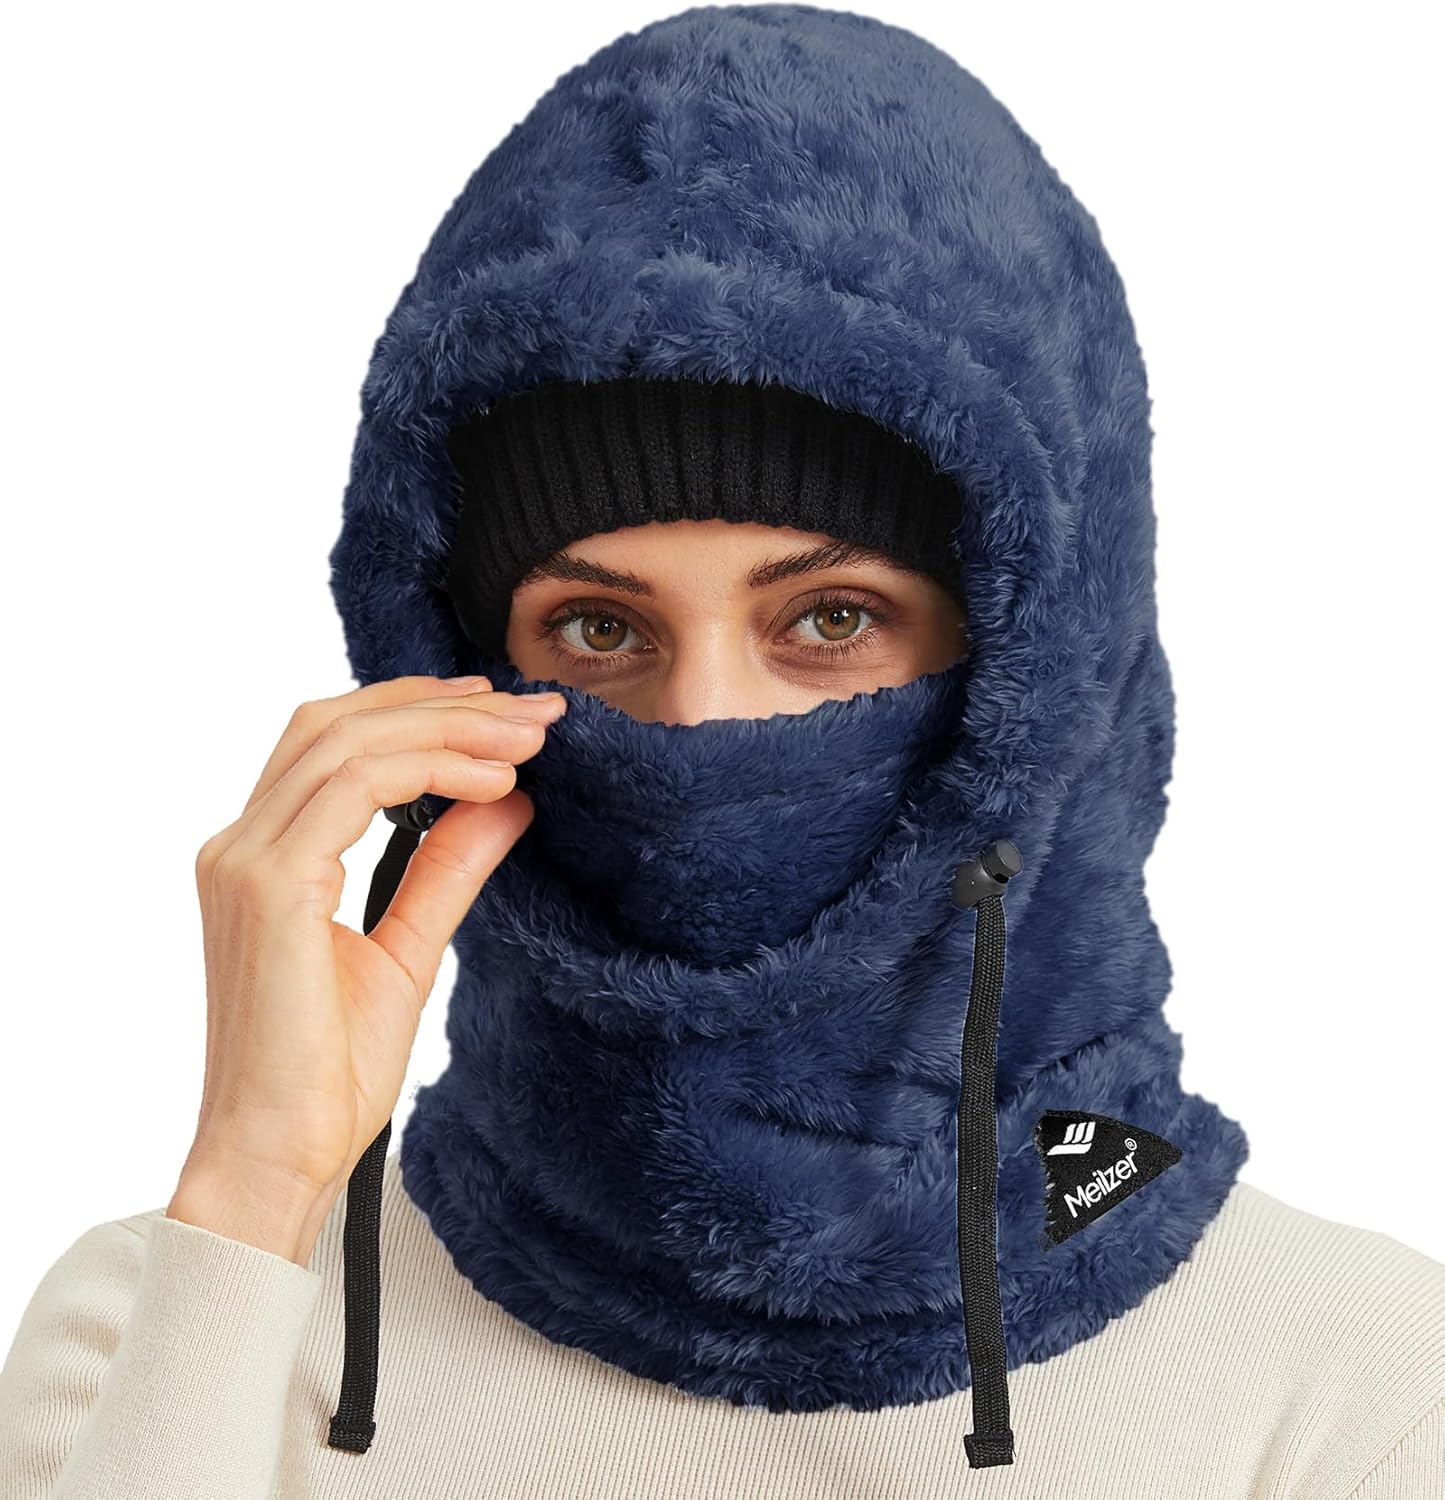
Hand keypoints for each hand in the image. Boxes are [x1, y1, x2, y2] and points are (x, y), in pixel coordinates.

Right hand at [170, 673, 564, 1260]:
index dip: (420, 712)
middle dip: (442, 704)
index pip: (335, 742)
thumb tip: (508, 800)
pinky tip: (492, 782)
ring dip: (449, 728)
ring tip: (526, 740)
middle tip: (532, 711)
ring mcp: (245, 861)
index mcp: (264, 858)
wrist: (280, 1157)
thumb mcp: (408, 950)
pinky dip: (431, 767)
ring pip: (347, 741)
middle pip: (337, 721)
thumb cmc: (326, 1073)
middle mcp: (241, 846)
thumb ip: (448, 868)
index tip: (505, 715)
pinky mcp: (267, 885)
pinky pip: (355, 787)